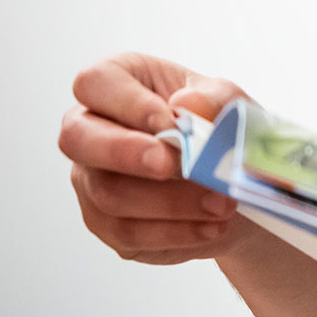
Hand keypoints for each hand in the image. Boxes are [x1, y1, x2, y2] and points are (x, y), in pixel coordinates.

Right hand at [59, 53, 250, 264]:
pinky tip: (212, 226)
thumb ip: (214, 98)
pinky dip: (176, 232)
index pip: (95, 83)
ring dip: (169, 202)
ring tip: (222, 202)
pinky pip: (127, 233)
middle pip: (77, 139)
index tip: (169, 121)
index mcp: (117, 84)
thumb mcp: (231, 103)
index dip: (127, 103)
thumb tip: (186, 105)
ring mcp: (92, 179)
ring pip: (107, 193)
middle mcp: (91, 130)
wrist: (239, 181)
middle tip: (173, 166)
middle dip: (127, 153)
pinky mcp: (107, 223)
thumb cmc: (223, 127)